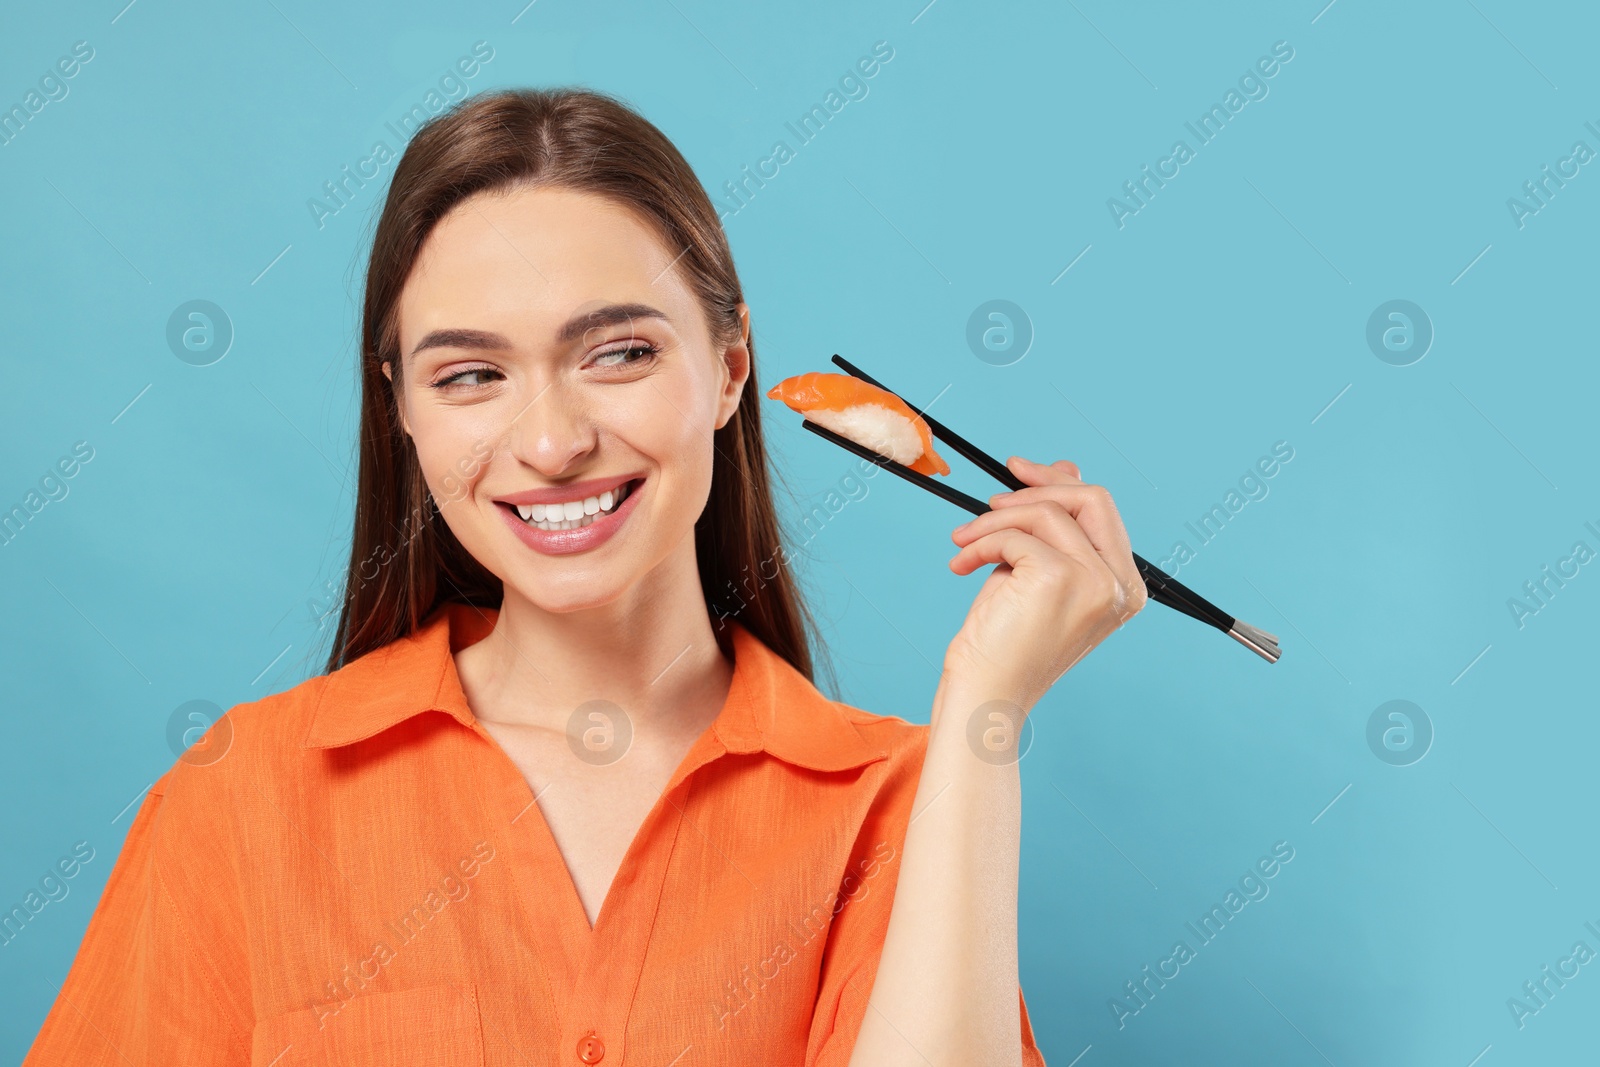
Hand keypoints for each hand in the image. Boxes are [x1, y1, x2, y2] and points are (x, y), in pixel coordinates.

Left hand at [942, 457, 1147, 713]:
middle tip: (989, 501)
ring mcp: (1096, 582)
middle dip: (1036, 486)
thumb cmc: (1007, 642)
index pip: (1102, 511)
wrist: (986, 694)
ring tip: (963, 544)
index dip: (1059, 483)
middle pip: (1091, 498)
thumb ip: (1056, 527)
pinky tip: (962, 565)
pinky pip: (1014, 535)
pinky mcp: (1059, 578)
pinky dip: (980, 542)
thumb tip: (1067, 468)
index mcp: (1125, 587)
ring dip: (992, 522)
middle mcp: (1121, 586)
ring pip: (1045, 512)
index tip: (1017, 472)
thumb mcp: (1037, 573)